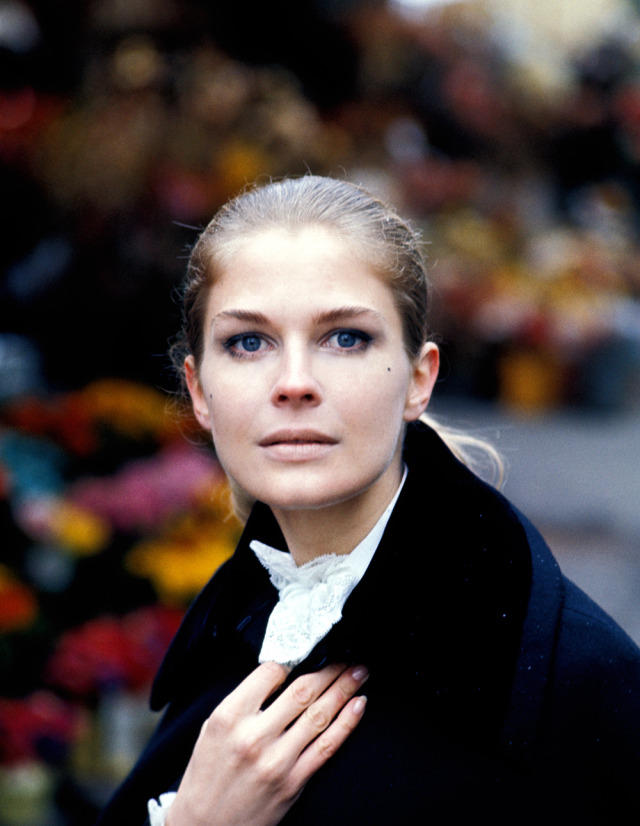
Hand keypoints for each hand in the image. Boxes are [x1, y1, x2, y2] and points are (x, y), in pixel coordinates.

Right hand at [166, 661, 367, 825]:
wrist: (204, 825)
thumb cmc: (207, 775)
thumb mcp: (212, 728)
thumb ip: (244, 701)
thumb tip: (280, 674)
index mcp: (229, 717)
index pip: (270, 673)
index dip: (293, 658)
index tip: (307, 653)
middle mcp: (254, 736)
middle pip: (302, 691)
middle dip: (330, 669)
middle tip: (346, 656)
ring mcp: (277, 761)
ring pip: (320, 715)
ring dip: (344, 689)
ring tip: (359, 672)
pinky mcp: (293, 783)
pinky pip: (327, 746)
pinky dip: (347, 723)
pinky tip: (358, 705)